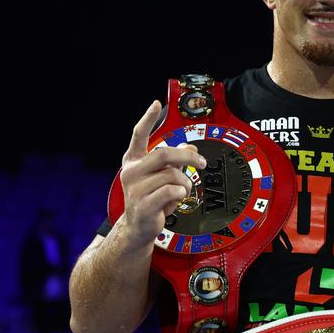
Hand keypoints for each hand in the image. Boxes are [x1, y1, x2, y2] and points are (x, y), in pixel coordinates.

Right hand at [119, 100, 206, 248]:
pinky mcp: (143, 205)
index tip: (156, 104)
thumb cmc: (151, 199)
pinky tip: (176, 200)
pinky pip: (171, 191)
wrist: (138, 228)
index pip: (139, 135)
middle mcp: (131, 172)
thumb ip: (175, 160)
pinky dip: (181, 194)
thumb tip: (191, 146)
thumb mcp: (163, 177)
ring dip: (184, 183)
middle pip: (164, 153)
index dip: (148, 119)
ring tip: (181, 192)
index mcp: (134, 161)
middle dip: (188, 156)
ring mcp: (135, 189)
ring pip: (172, 175)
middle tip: (202, 162)